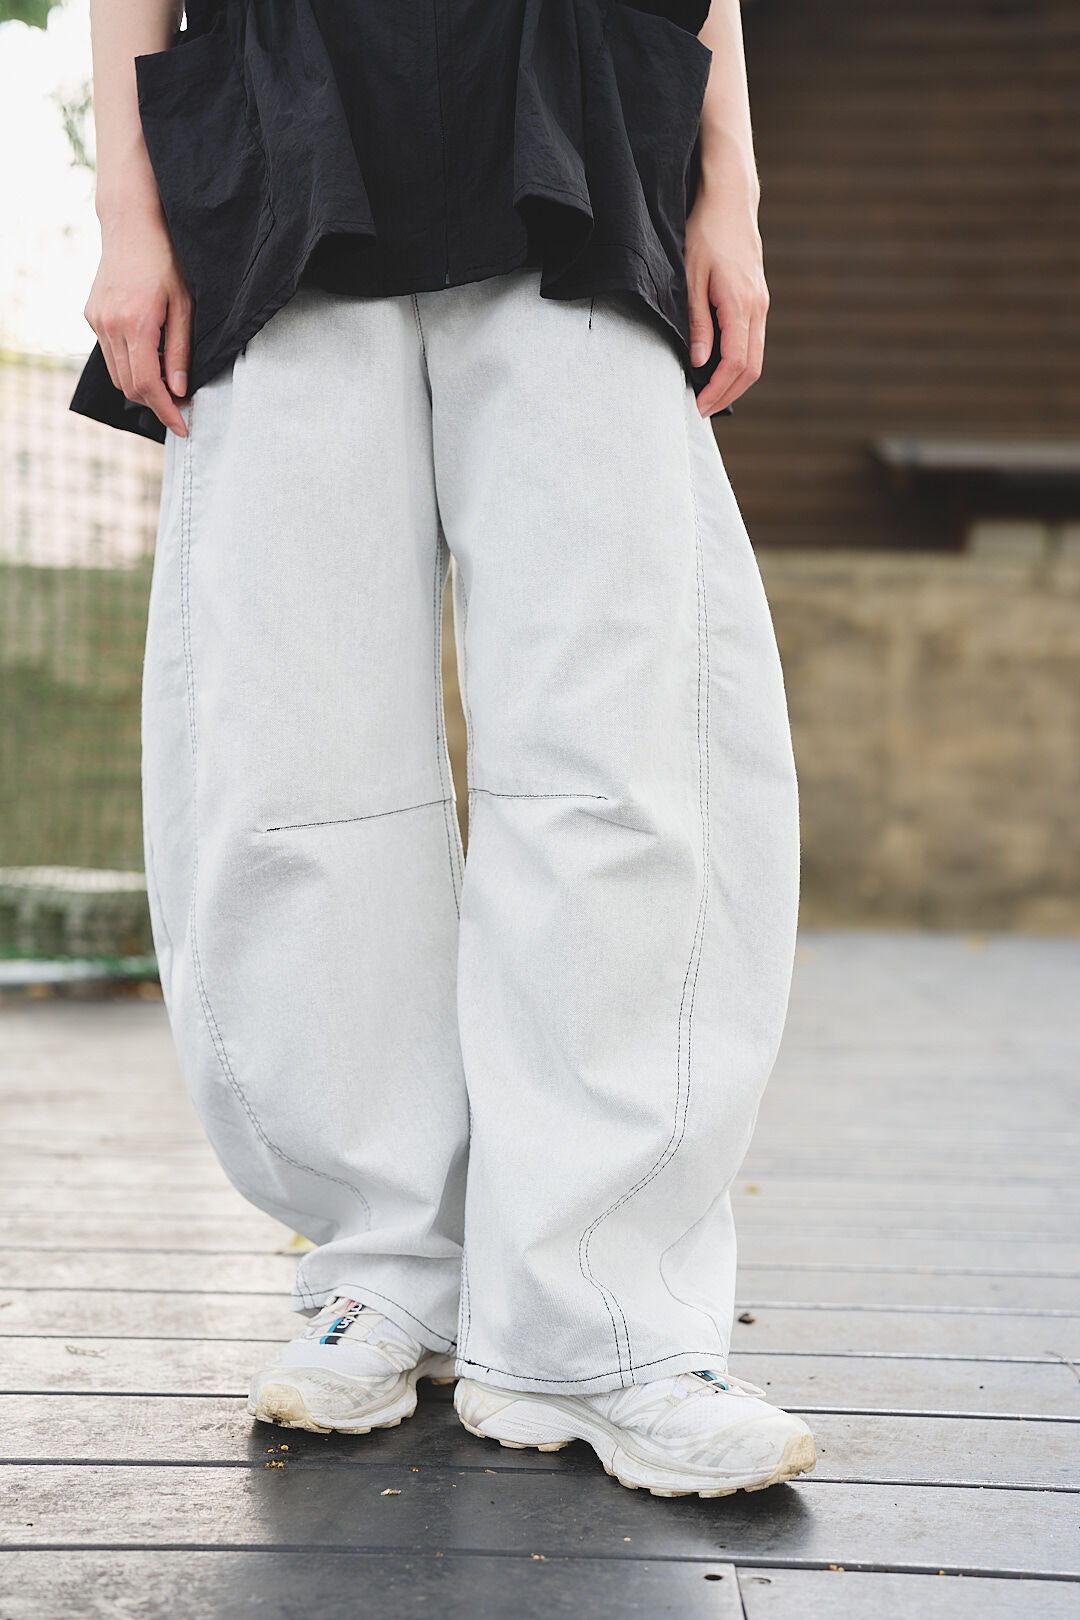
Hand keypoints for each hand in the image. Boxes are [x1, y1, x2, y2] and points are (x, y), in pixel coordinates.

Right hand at [85, 201, 191, 436]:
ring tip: (167, 384)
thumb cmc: (166, 261)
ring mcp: (97, 321)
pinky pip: (111, 355)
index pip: (149, 385)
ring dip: (142, 387)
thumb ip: (181, 351)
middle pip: (131, 387)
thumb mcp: (186, 306)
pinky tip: (148, 356)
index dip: (167, 411)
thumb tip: (180, 390)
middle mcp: (111, 325)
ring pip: (117, 375)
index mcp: (137, 324)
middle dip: (156, 404)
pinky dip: (129, 366)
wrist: (131, 226)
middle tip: (181, 407)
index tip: (183, 428)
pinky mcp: (91, 316)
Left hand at [684, 187, 768, 418]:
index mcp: (740, 303)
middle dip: (727, 394)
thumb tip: (698, 361)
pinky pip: (753, 342)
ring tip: (708, 395)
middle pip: (750, 368)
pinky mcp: (758, 300)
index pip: (735, 362)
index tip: (698, 405)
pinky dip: (738, 364)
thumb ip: (696, 322)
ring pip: (755, 357)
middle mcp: (758, 307)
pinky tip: (717, 369)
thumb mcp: (690, 277)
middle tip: (702, 410)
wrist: (730, 201)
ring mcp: (761, 304)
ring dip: (734, 382)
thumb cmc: (705, 233)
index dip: (717, 390)